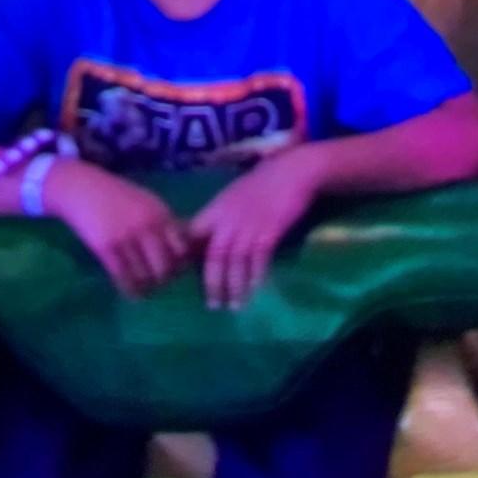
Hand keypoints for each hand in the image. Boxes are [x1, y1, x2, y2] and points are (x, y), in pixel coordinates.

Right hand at [46, 162, 189, 297]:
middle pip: (165, 268)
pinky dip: (129, 289)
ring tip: (145, 290)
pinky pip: (122, 277)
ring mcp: (126, 237)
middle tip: (158, 284)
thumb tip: (184, 250)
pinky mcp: (105, 247)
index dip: (180, 264)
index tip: (175, 270)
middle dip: (163, 280)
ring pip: (144, 276)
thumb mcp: (147, 202)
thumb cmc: (117, 195)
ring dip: (146, 287)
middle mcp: (146, 226)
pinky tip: (131, 291)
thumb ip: (165, 223)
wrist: (82, 188)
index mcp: (160, 214)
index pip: (181, 249)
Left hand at [189, 150, 320, 310]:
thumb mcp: (232, 195)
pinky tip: (255, 290)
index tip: (185, 277)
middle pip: (214, 255)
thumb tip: (207, 241)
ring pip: (236, 262)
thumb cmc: (262, 183)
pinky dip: (256, 277)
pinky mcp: (270, 232)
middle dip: (212, 283)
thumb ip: (220, 216)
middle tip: (213, 305)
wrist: (292, 172)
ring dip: (235, 287)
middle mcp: (229, 219)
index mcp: (216, 209)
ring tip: (234, 305)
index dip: (187, 257)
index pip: (193, 235)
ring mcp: (249, 225)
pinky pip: (259, 260)